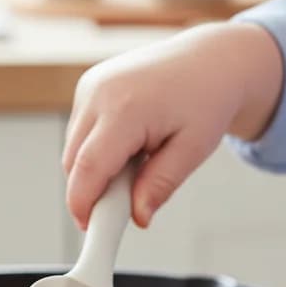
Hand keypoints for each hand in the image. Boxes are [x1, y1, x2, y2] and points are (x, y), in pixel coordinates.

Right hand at [62, 22, 282, 229]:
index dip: (83, 204)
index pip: (88, 167)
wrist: (212, 59)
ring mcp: (90, 86)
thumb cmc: (207, 98)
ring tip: (137, 165)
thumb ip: (161, 185)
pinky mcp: (88, 85)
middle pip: (74, 162)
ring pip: (73, 149)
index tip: (89, 227)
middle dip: (91, 190)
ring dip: (94, 169)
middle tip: (125, 202)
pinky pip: (79, 132)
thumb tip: (138, 217)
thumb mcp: (193, 149)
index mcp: (126, 108)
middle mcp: (100, 92)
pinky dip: (95, 149)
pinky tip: (127, 146)